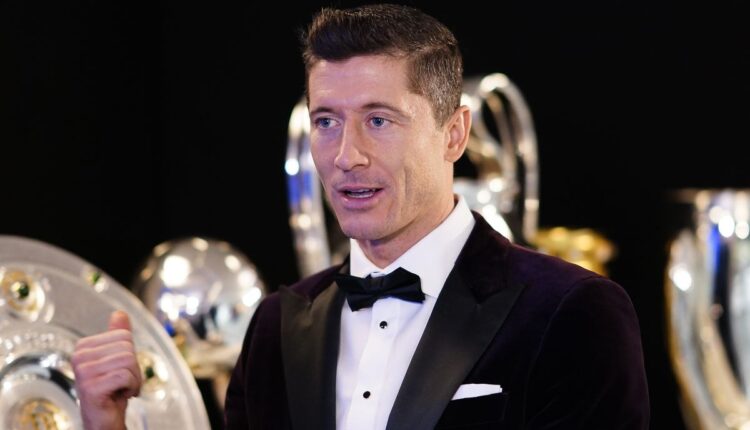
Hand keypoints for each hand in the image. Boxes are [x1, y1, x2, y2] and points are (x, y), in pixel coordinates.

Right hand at [72, 310, 142, 429]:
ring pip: (128, 361)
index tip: (119, 370)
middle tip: (122, 382)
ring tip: (121, 389)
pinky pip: (125, 376)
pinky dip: (131, 387)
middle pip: (127, 347)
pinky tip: (120, 396)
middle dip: (134, 367)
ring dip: (134, 379)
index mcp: (84, 346)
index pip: (124, 336)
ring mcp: (83, 372)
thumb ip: (118, 335)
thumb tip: (120, 313)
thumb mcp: (117, 359)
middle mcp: (79, 357)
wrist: (104, 419)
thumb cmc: (111, 389)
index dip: (131, 355)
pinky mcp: (90, 387)